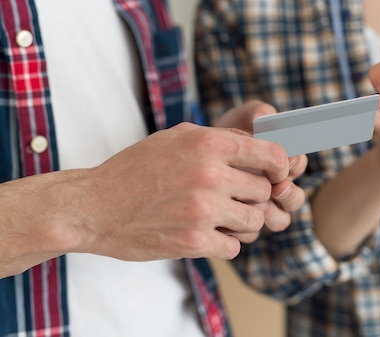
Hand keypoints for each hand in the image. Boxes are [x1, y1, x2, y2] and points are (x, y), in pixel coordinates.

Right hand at [78, 122, 290, 259]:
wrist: (94, 207)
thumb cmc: (135, 169)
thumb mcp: (176, 138)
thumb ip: (217, 138)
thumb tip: (255, 143)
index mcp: (209, 144)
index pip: (271, 155)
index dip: (280, 167)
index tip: (276, 175)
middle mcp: (211, 174)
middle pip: (264, 191)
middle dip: (253, 197)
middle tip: (234, 200)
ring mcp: (203, 209)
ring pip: (255, 221)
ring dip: (243, 223)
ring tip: (222, 218)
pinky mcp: (194, 241)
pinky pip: (234, 247)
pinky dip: (225, 244)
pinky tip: (207, 235)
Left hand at [216, 100, 307, 241]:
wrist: (190, 158)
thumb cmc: (223, 135)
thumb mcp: (240, 117)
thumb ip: (257, 113)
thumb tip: (264, 118)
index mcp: (280, 162)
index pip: (297, 164)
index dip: (294, 164)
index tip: (285, 161)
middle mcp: (275, 187)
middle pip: (295, 198)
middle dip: (290, 193)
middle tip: (279, 188)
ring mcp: (259, 208)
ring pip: (279, 219)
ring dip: (273, 213)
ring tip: (258, 205)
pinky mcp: (240, 224)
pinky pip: (251, 232)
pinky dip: (244, 226)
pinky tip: (230, 216)